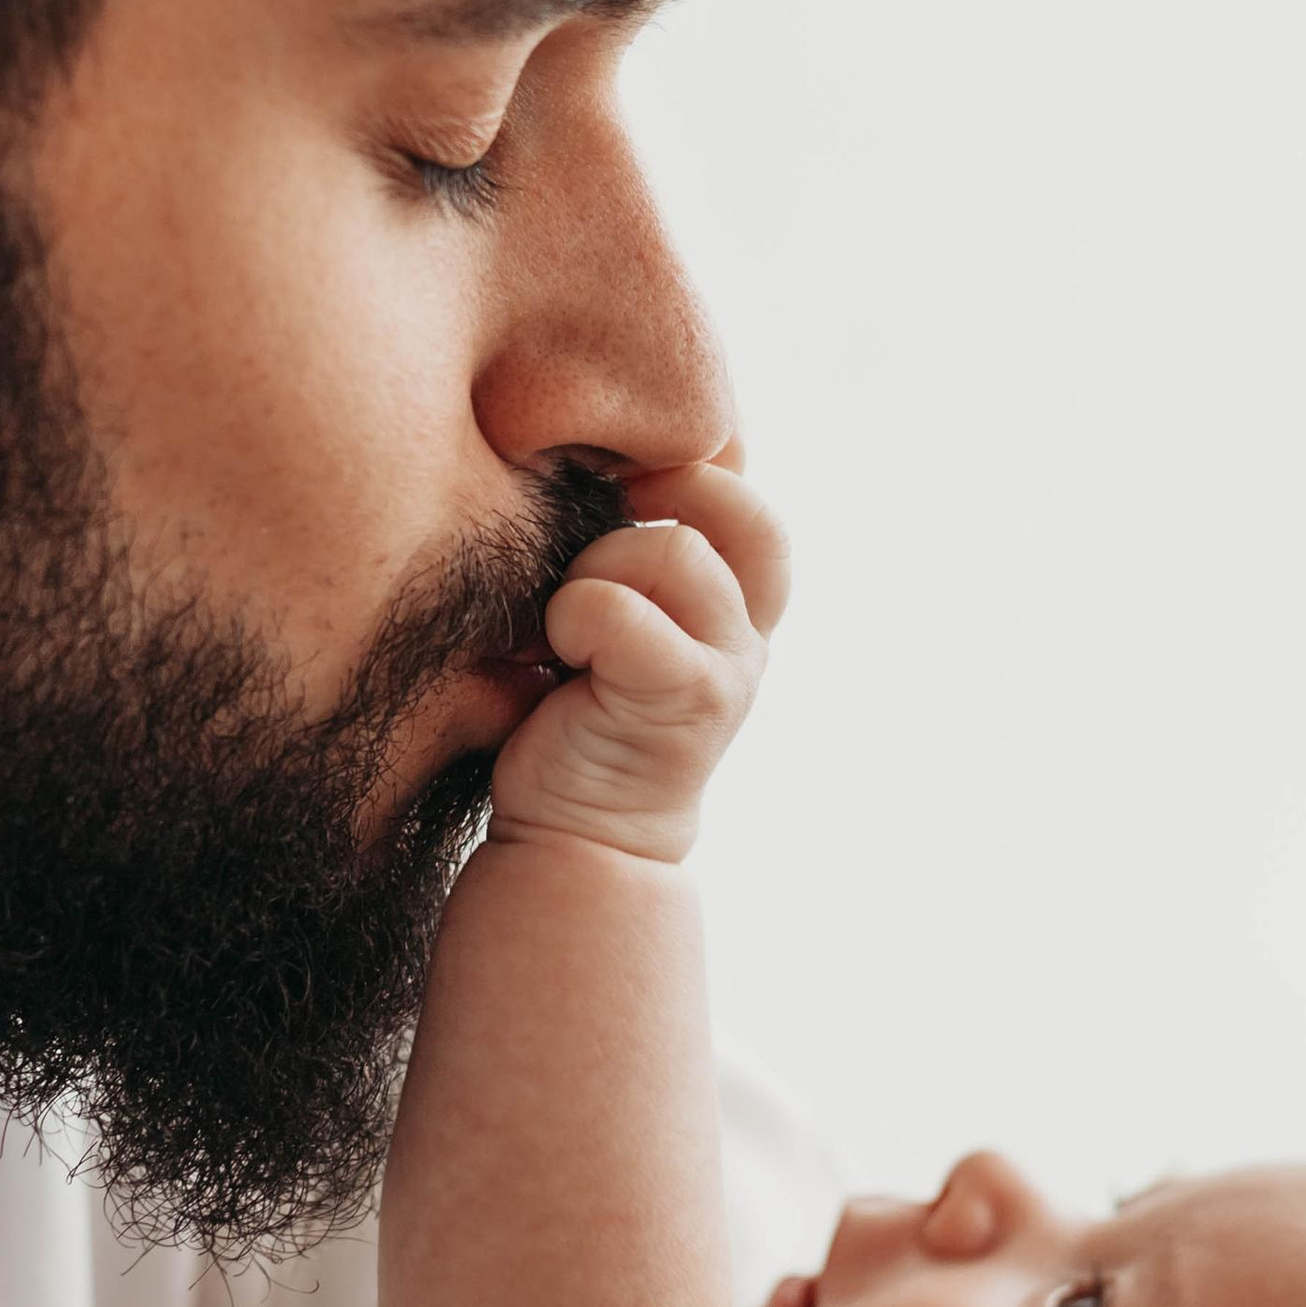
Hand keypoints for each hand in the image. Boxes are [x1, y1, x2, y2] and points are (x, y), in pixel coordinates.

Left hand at [489, 460, 787, 862]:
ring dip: (596, 568)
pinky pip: (618, 610)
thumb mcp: (614, 617)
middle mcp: (748, 631)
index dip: (686, 472)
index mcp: (736, 605)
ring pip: (671, 547)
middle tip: (592, 546)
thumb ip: (627, 556)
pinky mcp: (690, 699)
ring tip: (566, 624)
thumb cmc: (574, 714)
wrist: (578, 835)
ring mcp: (729, 666)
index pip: (748, 497)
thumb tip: (585, 471)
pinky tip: (557, 659)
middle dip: (651, 502)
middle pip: (729, 504)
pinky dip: (573, 618)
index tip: (615, 492)